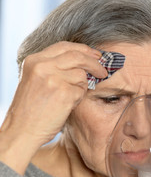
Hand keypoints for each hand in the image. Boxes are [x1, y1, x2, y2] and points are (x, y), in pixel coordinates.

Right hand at [0, 41, 106, 173]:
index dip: (83, 49)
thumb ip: (53, 67)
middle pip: (78, 56)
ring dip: (82, 86)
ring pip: (82, 75)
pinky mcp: (64, 93)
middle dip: (94, 63)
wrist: (22, 130)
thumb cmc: (30, 108)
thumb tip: (83, 59)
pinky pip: (82, 91)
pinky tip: (67, 105)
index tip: (95, 55)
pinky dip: (79, 98)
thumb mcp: (35, 79)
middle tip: (103, 71)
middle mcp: (43, 66)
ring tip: (70, 97)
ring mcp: (53, 79)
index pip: (64, 46)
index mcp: (34, 60)